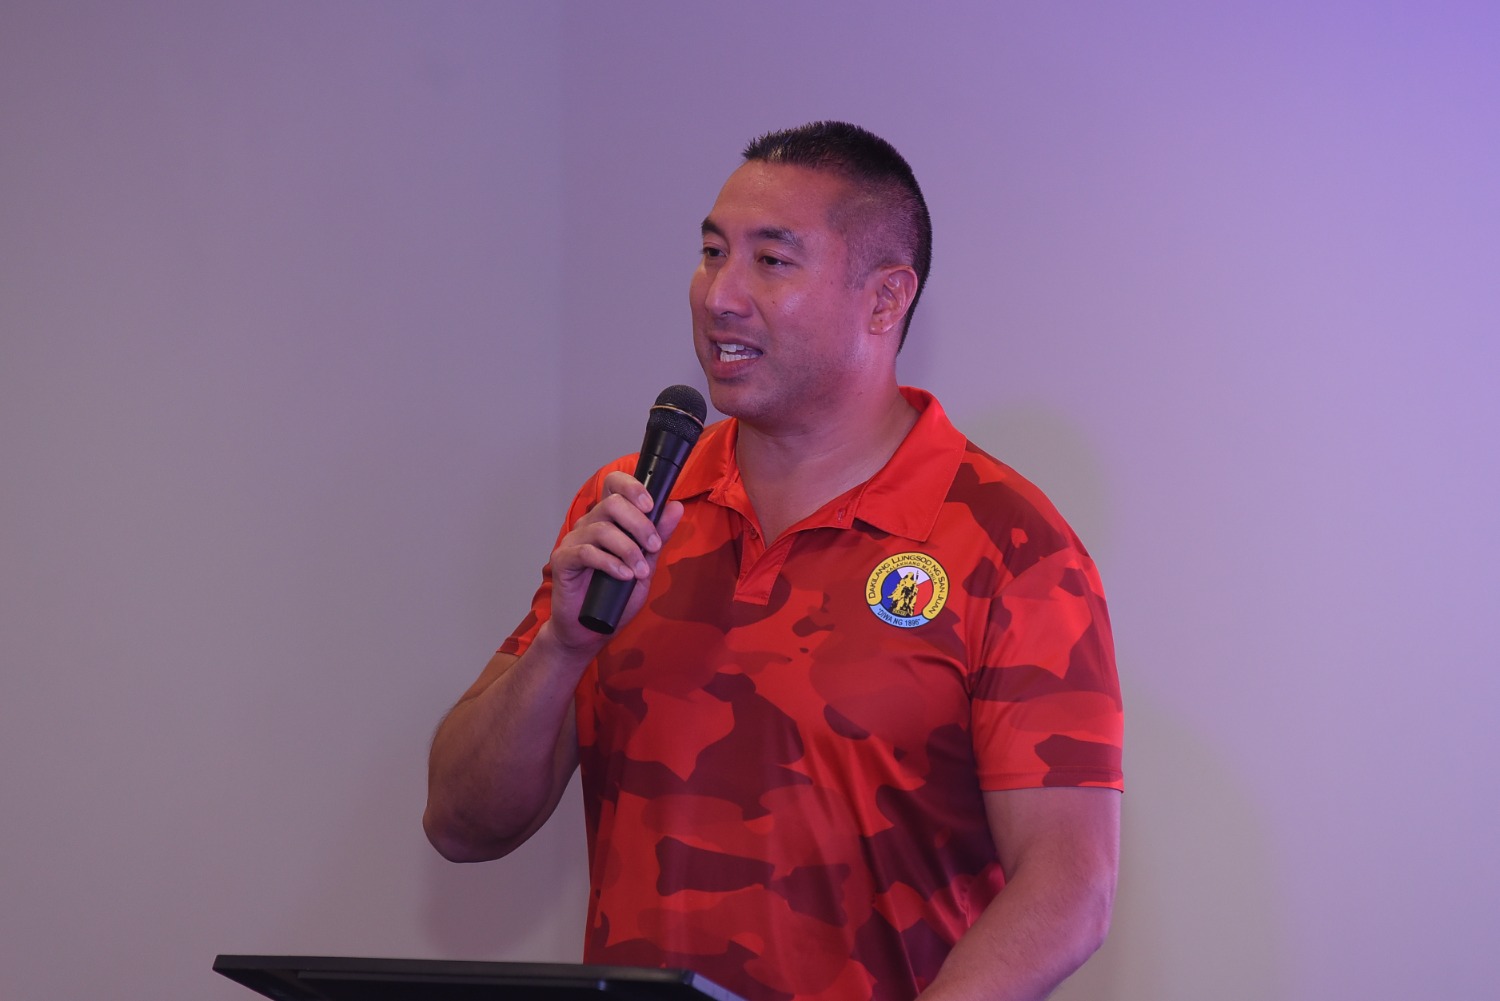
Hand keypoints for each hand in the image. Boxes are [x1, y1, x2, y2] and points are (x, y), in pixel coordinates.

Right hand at [544, 469, 684, 653]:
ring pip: (602, 528)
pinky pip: (586, 552)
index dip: (633, 487)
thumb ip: (658, 536)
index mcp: (608, 519)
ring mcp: (573, 541)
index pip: (614, 484)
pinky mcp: (562, 561)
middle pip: (612, 503)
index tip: (651, 506)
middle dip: (639, 524)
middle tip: (653, 547)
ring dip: (628, 549)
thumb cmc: (616, 596)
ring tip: (640, 571)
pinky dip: (610, 563)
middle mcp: (589, 524)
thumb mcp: (646, 564)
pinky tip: (623, 575)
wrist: (591, 630)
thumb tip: (675, 506)